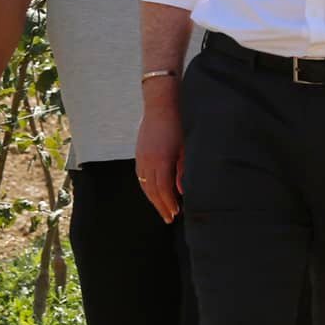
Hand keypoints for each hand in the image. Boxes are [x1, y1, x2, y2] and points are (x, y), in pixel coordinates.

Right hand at [135, 90, 185, 222]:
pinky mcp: (138, 154)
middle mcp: (148, 162)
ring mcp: (141, 158)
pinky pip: (140, 176)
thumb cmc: (178, 125)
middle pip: (152, 191)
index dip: (169, 203)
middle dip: (161, 206)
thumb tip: (181, 191)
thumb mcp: (185, 148)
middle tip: (168, 218)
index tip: (175, 213)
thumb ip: (182, 171)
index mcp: (162, 161)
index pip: (164, 190)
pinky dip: (146, 188)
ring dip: (153, 199)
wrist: (161, 106)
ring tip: (162, 209)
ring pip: (144, 185)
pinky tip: (152, 193)